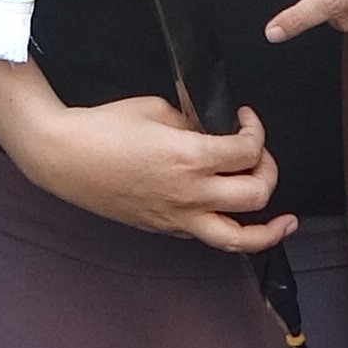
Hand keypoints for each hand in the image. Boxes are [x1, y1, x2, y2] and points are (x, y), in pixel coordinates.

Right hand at [12, 96, 295, 252]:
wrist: (63, 157)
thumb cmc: (103, 127)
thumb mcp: (156, 109)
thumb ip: (193, 122)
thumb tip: (211, 131)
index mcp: (191, 157)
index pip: (247, 150)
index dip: (256, 130)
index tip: (246, 119)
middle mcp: (191, 193)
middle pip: (256, 194)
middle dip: (268, 170)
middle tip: (258, 155)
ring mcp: (177, 216)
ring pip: (238, 238)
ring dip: (267, 231)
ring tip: (284, 223)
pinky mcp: (163, 227)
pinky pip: (206, 235)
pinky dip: (227, 228)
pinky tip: (232, 218)